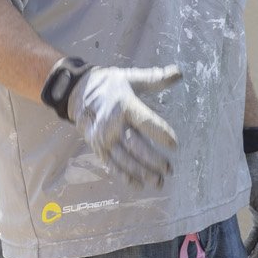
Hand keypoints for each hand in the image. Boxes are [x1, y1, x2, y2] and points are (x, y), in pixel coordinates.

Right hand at [69, 65, 181, 188]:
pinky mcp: (98, 148)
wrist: (78, 93)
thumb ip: (156, 78)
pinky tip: (138, 185)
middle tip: (169, 169)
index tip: (175, 145)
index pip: (146, 122)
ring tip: (159, 181)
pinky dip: (125, 177)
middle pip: (136, 146)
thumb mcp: (132, 77)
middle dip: (153, 160)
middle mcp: (113, 123)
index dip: (161, 134)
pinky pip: (112, 165)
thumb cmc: (111, 85)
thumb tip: (179, 72)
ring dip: (142, 172)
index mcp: (125, 105)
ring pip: (124, 159)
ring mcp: (104, 138)